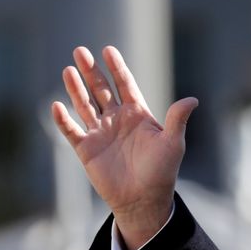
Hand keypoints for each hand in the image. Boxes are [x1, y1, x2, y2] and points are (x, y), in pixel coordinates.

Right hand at [51, 45, 197, 249]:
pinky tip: (57, 105)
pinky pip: (71, 130)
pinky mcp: (86, 149)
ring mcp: (100, 133)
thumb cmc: (162, 171)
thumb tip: (193, 100)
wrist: (144, 199)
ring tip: (68, 69)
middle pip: (101, 89)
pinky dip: (63, 119)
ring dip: (75, 88)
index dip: (117, 68)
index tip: (108, 50)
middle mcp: (117, 119)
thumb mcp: (173, 143)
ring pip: (84, 105)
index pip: (125, 84)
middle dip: (91, 71)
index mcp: (137, 114)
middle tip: (80, 50)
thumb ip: (177, 119)